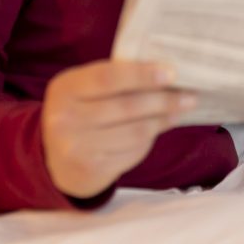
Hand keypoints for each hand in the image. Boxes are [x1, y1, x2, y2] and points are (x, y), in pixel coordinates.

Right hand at [42, 60, 195, 198]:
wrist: (53, 160)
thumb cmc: (80, 112)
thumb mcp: (84, 89)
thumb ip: (115, 79)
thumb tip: (168, 73)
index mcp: (65, 88)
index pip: (108, 78)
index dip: (142, 75)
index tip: (171, 73)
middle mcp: (65, 119)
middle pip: (127, 107)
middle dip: (164, 100)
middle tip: (190, 95)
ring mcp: (76, 148)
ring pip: (135, 131)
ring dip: (164, 120)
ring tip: (181, 110)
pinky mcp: (91, 170)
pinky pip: (132, 152)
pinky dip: (150, 139)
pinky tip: (159, 129)